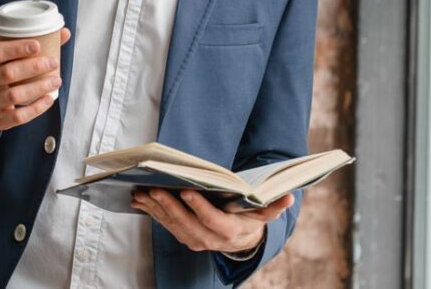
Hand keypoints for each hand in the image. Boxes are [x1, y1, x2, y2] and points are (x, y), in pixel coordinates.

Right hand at [0, 28, 70, 136]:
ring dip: (38, 87)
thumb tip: (64, 33)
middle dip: (33, 67)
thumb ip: (29, 46)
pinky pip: (18, 116)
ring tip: (56, 80)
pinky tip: (49, 99)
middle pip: (7, 73)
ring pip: (14, 95)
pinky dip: (36, 108)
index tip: (37, 45)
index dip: (16, 48)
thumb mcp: (2, 60)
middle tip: (53, 62)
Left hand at [130, 189, 293, 254]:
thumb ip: (274, 206)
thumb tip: (290, 196)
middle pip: (186, 223)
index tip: (186, 190)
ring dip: (155, 208)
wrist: (240, 242)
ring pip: (172, 224)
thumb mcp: (264, 215)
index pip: (211, 219)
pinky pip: (165, 225)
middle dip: (168, 205)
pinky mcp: (183, 236)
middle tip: (154, 188)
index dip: (198, 206)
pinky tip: (140, 200)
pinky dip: (152, 212)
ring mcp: (194, 239)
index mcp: (228, 232)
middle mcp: (209, 239)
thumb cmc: (250, 220)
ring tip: (141, 192)